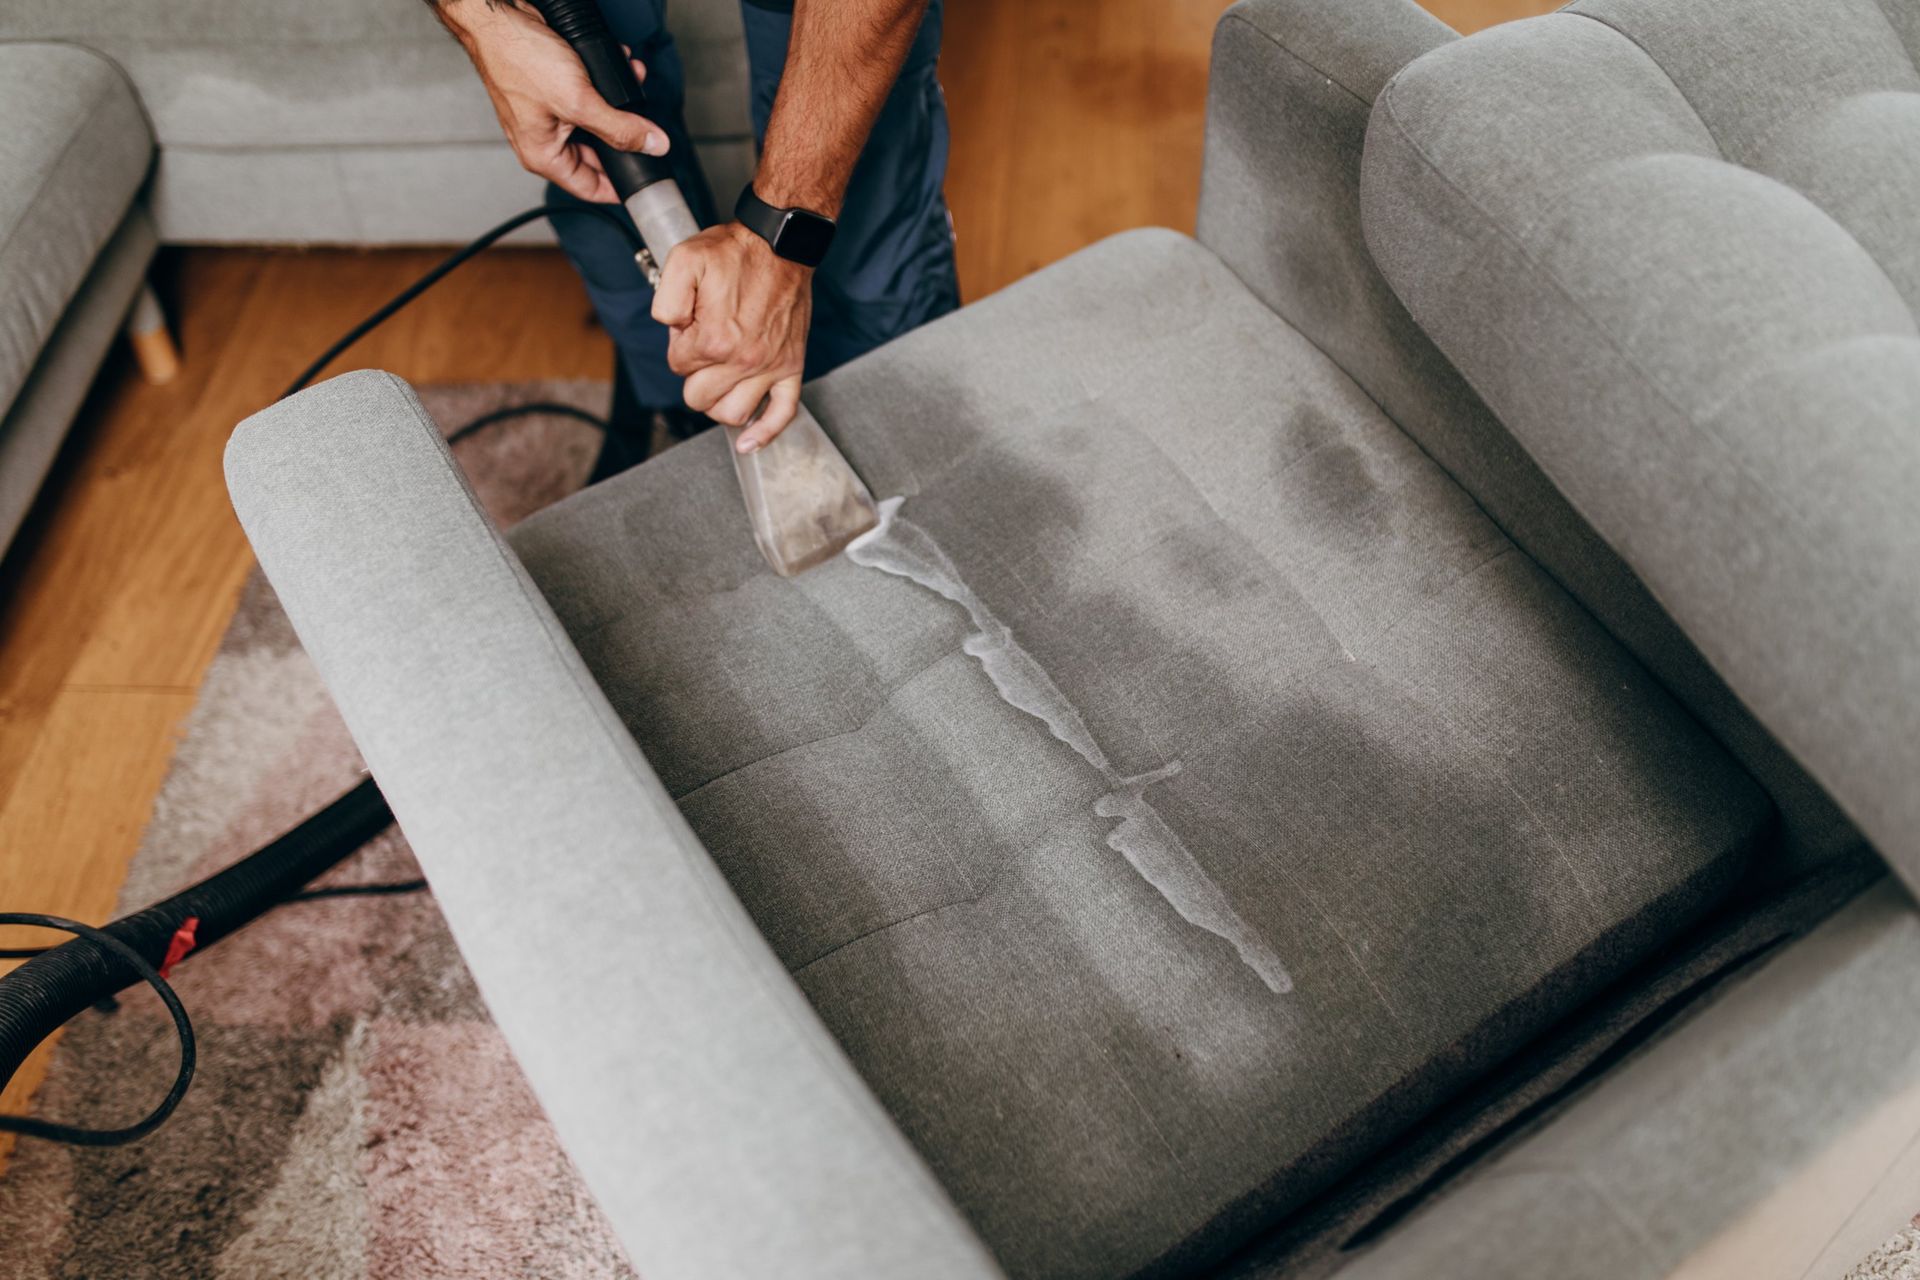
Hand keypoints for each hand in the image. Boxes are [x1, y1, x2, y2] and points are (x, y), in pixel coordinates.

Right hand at [439, 0, 665, 202]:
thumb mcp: (579, 101)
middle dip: (625, 132)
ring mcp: (549, 116)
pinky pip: (588, 97)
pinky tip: (618, 66)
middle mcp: (545, 141)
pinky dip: (606, 84)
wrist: (501, 19)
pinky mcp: (553, 91)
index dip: (620, 187)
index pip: (590, 189)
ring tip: (633, 81)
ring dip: (619, 103)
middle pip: (599, 153)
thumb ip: (619, 128)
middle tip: (647, 122)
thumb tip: (653, 146)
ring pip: (598, 121)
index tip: (647, 181)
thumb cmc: (519, 59)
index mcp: (544, 156)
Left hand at [653, 223, 811, 451]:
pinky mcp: (792, 366)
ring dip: (719, 404)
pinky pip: (783, 412)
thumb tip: (671, 328)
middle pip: (700, 397)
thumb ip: (664, 299)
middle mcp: (743, 360)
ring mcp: (770, 367)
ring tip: (717, 381)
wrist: (781, 243)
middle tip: (703, 346)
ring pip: (734, 413)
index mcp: (714, 340)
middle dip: (694, 374)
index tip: (692, 323)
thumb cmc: (735, 251)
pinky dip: (766, 432)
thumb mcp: (683, 260)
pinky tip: (749, 442)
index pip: (678, 366)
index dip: (679, 343)